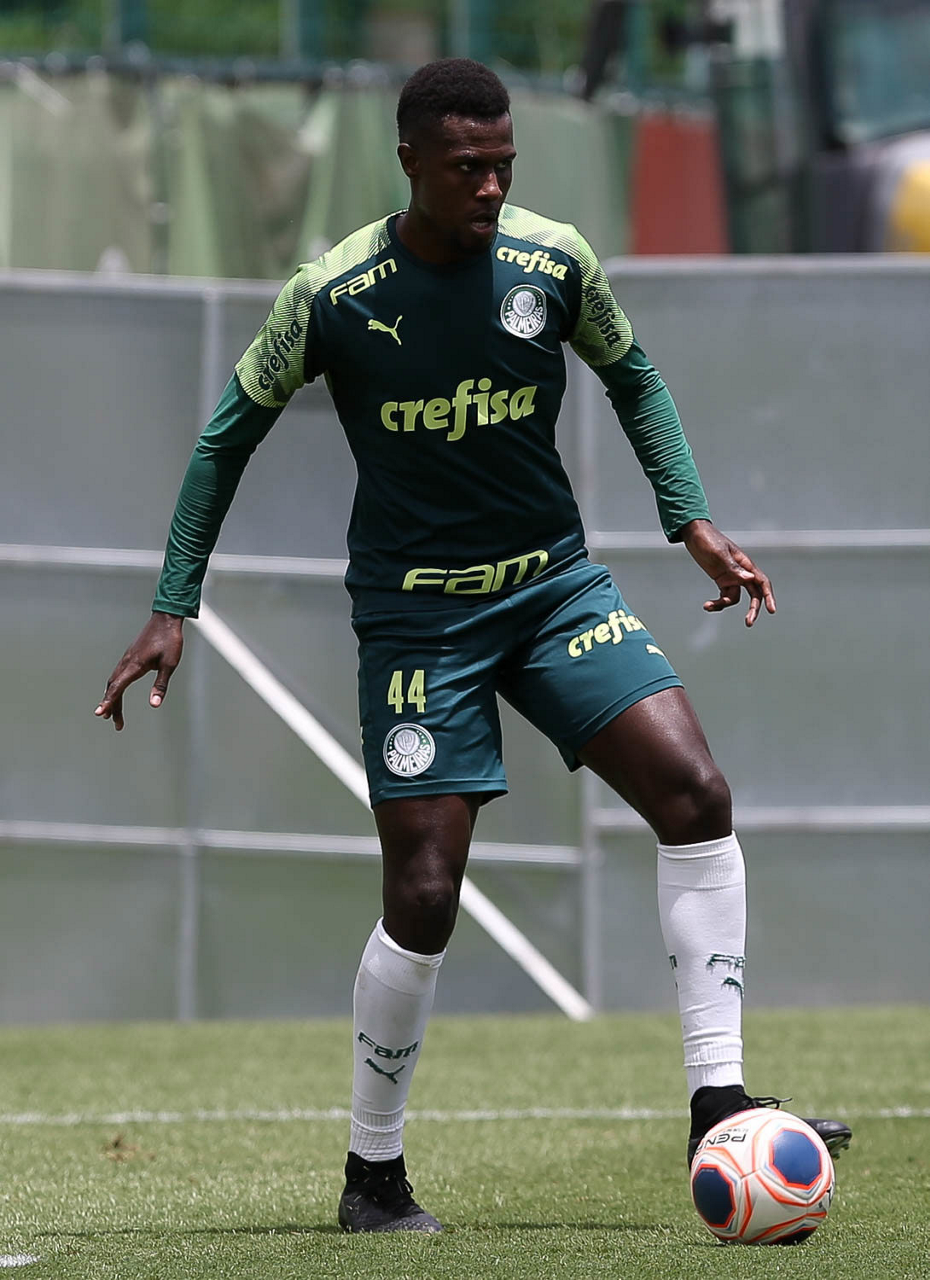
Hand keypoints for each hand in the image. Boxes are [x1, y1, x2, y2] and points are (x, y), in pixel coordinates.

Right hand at [94, 612, 184, 729]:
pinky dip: (115, 688)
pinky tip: (118, 693)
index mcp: (135, 665)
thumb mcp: (169, 664)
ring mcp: (127, 659)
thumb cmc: (170, 641)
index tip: (100, 713)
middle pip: (113, 688)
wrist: (166, 619)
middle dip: (112, 706)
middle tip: (116, 724)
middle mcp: (127, 663)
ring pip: (114, 681)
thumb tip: (154, 704)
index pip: (118, 687)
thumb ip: (160, 685)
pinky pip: (118, 675)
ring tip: (114, 715)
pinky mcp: (130, 656)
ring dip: (113, 698)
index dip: (109, 702)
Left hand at [680, 520, 775, 626]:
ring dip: (724, 605)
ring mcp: (731, 577)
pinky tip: (706, 605)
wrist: (693, 533)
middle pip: (753, 594)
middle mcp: (742, 572)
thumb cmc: (707, 540)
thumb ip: (734, 568)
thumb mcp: (719, 554)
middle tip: (748, 623)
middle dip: (753, 609)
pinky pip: (724, 596)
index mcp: (745, 563)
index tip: (771, 611)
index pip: (762, 582)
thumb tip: (750, 579)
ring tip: (708, 606)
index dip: (768, 597)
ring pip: (736, 598)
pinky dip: (717, 603)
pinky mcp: (721, 580)